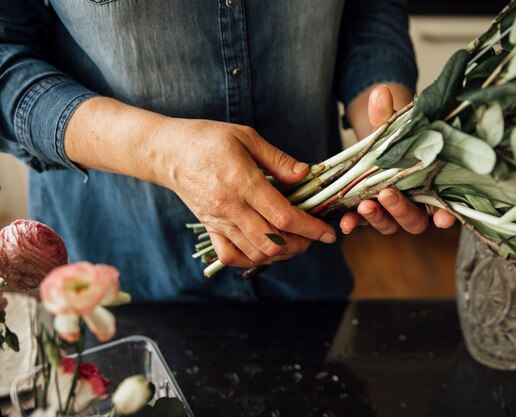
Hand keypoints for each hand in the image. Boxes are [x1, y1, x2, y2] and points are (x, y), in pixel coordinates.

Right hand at [152, 118, 335, 267]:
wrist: (168, 152)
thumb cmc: (208, 139)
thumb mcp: (246, 137)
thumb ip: (278, 159)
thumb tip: (305, 175)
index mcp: (243, 182)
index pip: (283, 216)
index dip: (310, 228)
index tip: (328, 232)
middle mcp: (231, 207)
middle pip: (273, 242)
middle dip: (301, 244)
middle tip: (314, 235)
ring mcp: (218, 221)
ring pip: (256, 252)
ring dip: (282, 253)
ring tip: (296, 240)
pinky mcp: (210, 228)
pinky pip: (231, 256)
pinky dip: (252, 258)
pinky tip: (266, 248)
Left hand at [340, 85, 455, 234]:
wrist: (374, 141)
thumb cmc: (394, 135)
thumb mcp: (392, 122)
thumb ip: (386, 112)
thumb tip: (379, 93)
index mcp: (431, 184)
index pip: (444, 206)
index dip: (445, 215)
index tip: (442, 219)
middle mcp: (415, 204)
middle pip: (414, 220)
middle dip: (401, 210)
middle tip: (387, 195)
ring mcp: (391, 211)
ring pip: (391, 224)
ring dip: (377, 218)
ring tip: (363, 206)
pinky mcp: (370, 212)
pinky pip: (364, 223)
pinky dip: (354, 223)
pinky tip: (344, 223)